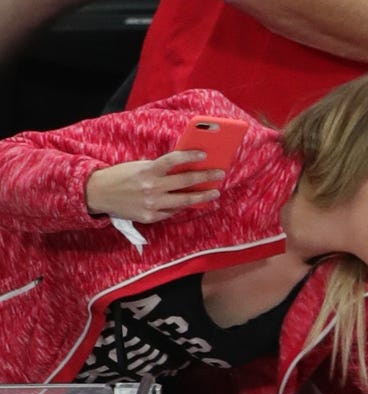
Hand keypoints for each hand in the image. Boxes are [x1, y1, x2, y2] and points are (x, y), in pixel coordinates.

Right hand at [85, 150, 223, 222]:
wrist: (100, 193)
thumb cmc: (120, 176)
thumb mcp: (138, 166)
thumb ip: (158, 169)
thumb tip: (182, 169)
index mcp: (147, 170)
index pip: (173, 161)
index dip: (189, 157)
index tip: (204, 155)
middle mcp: (151, 188)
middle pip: (184, 183)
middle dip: (205, 178)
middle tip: (220, 175)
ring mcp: (152, 205)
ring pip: (184, 201)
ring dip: (202, 197)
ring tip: (215, 193)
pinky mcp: (151, 217)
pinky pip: (171, 212)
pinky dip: (181, 207)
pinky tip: (192, 202)